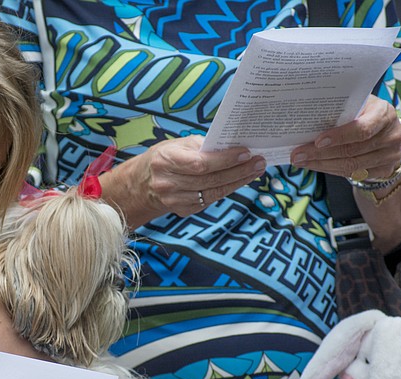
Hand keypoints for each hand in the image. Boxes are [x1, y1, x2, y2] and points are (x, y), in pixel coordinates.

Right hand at [100, 135, 265, 227]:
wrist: (140, 184)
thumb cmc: (163, 159)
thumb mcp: (175, 145)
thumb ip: (201, 146)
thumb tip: (231, 145)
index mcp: (165, 161)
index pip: (201, 163)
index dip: (226, 160)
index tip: (246, 152)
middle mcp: (167, 183)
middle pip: (210, 179)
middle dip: (238, 170)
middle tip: (259, 162)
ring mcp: (174, 200)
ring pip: (213, 192)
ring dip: (238, 181)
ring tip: (255, 170)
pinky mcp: (182, 210)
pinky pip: (210, 200)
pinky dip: (226, 190)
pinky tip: (238, 181)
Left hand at [291, 95, 400, 178]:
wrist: (387, 132)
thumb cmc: (365, 114)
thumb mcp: (358, 105)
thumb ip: (341, 111)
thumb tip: (305, 119)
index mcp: (384, 113)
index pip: (362, 129)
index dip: (339, 136)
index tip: (317, 141)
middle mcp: (391, 135)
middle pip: (352, 150)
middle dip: (320, 154)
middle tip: (297, 155)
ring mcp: (390, 155)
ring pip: (351, 165)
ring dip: (322, 165)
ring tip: (301, 162)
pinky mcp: (385, 170)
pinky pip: (353, 174)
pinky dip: (331, 170)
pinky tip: (316, 166)